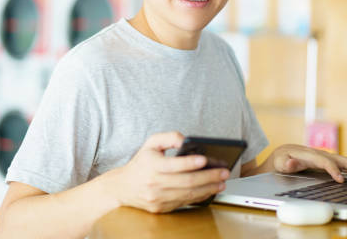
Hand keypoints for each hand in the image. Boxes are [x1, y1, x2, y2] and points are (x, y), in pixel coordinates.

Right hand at [106, 131, 229, 212]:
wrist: (123, 187)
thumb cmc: (141, 163)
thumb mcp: (150, 143)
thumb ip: (168, 137)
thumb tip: (186, 140)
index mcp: (151, 165)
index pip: (174, 165)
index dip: (190, 162)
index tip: (205, 159)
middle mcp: (154, 183)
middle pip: (186, 181)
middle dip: (208, 177)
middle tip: (224, 172)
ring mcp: (158, 198)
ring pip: (188, 194)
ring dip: (208, 188)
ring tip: (221, 182)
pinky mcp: (162, 208)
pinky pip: (185, 202)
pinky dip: (200, 196)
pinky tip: (210, 190)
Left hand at [267, 144, 346, 182]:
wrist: (283, 155)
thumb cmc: (281, 160)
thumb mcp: (279, 162)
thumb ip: (285, 163)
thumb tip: (291, 163)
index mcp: (309, 155)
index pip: (324, 161)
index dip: (333, 170)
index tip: (341, 180)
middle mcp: (320, 154)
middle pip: (339, 159)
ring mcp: (325, 157)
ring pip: (344, 161)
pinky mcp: (328, 162)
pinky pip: (344, 164)